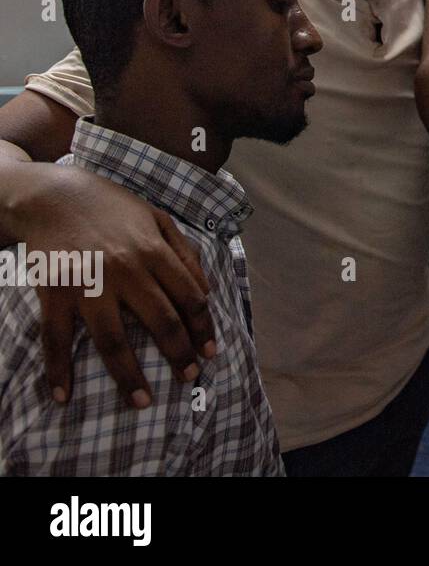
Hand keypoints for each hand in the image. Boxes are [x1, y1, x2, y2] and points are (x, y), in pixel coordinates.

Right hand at [20, 165, 215, 407]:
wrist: (50, 196)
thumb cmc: (110, 207)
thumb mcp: (157, 218)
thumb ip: (184, 253)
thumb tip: (206, 291)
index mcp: (154, 250)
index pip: (190, 298)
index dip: (204, 328)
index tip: (210, 353)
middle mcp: (126, 270)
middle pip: (161, 322)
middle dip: (179, 354)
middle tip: (188, 378)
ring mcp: (88, 284)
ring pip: (113, 340)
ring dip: (129, 376)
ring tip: (142, 402)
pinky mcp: (54, 293)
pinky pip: (56, 339)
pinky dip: (58, 370)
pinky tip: (63, 396)